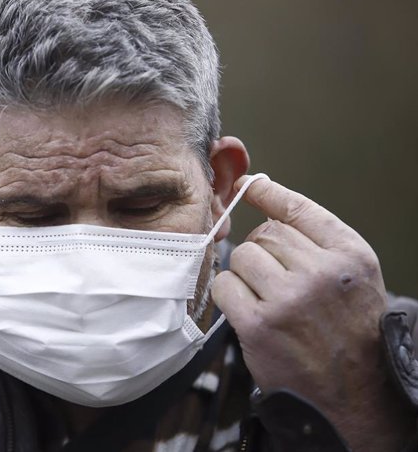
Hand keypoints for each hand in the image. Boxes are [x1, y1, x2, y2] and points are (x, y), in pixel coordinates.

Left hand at [212, 176, 411, 450]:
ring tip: (265, 298)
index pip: (298, 208)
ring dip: (245, 275)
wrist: (355, 396)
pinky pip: (224, 285)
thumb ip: (316, 239)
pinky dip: (228, 295)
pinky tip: (247, 310)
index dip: (268, 194)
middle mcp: (322, 272)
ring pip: (242, 257)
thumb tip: (263, 191)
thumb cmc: (349, 332)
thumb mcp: (354, 278)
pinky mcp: (259, 325)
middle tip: (273, 279)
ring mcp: (289, 298)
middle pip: (264, 234)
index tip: (248, 184)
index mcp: (349, 255)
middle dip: (261, 252)